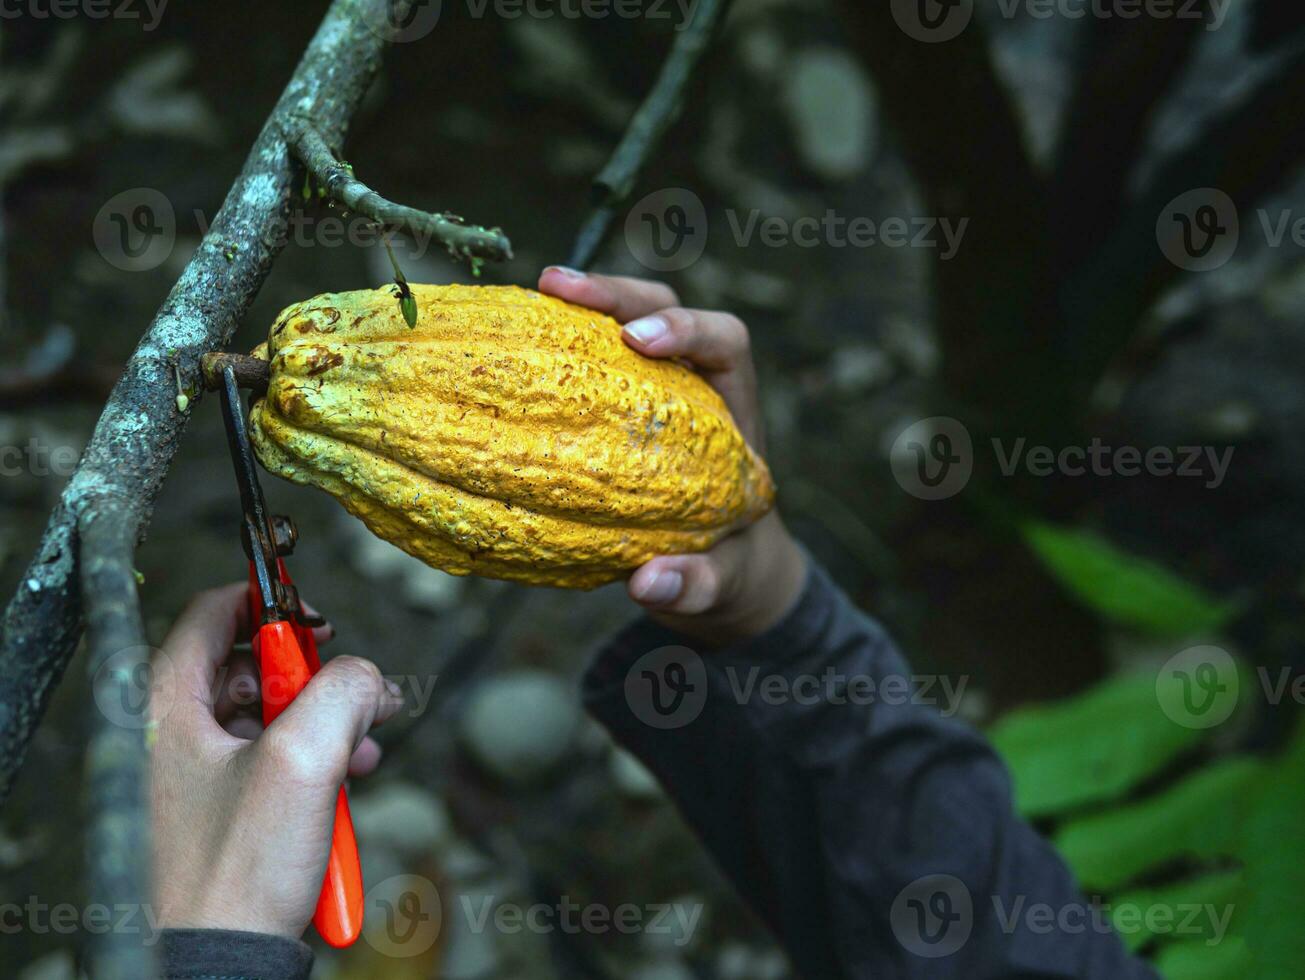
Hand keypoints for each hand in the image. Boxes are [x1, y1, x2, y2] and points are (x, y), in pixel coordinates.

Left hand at [150, 585, 401, 938]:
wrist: (222, 963)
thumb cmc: (236, 874)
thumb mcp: (303, 760)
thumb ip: (343, 692)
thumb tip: (367, 676)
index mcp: (165, 706)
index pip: (213, 613)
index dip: (272, 602)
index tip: (318, 619)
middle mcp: (171, 734)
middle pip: (253, 666)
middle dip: (318, 677)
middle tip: (360, 693)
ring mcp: (194, 775)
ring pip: (271, 716)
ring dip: (327, 722)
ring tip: (365, 745)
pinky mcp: (220, 811)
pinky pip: (273, 761)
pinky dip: (315, 761)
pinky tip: (350, 778)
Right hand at [539, 267, 806, 645]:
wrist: (719, 570)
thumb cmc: (730, 566)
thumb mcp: (726, 583)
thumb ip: (699, 586)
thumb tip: (648, 584)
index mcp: (735, 409)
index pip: (725, 339)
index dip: (686, 327)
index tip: (640, 341)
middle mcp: (693, 382)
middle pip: (659, 307)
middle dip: (613, 293)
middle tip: (555, 285)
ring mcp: (646, 387)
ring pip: (613, 325)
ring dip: (569, 309)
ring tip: (518, 299)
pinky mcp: (607, 404)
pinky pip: (575, 365)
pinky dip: (541, 353)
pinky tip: (494, 352)